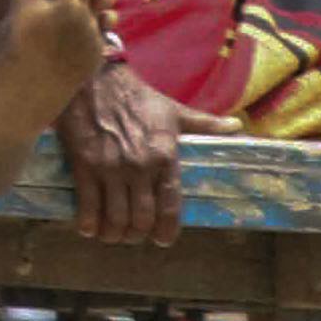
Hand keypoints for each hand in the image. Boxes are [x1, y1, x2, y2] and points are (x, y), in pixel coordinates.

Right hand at [55, 61, 198, 248]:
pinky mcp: (83, 165)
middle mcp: (139, 167)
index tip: (162, 240)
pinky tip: (88, 227)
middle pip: (141, 219)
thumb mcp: (175, 111)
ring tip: (110, 235)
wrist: (94, 80)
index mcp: (165, 157)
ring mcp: (110, 168)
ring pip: (115, 217)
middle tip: (132, 236)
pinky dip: (88, 223)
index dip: (166, 231)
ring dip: (113, 234)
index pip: (170, 207)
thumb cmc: (137, 97)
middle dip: (136, 235)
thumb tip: (237, 127)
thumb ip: (206, 124)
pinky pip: (87, 205)